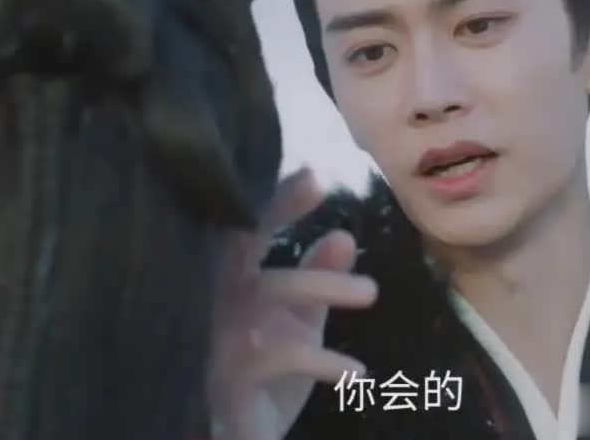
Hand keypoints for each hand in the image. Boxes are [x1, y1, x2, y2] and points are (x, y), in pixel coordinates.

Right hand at [208, 168, 377, 439]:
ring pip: (267, 290)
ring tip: (371, 293)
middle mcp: (218, 299)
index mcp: (235, 281)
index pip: (248, 228)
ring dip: (322, 284)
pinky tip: (358, 373)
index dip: (276, 199)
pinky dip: (326, 359)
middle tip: (318, 182)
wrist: (238, 435)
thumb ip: (317, 279)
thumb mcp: (298, 322)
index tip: (312, 175)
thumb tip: (343, 235)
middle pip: (240, 242)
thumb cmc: (265, 370)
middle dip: (276, 208)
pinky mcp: (229, 377)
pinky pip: (278, 354)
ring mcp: (219, 335)